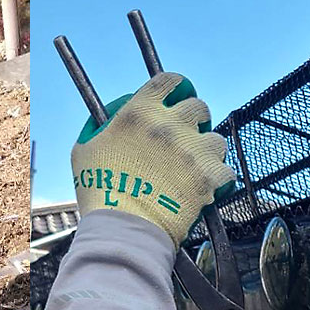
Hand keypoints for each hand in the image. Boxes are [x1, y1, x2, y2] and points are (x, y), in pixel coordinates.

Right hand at [70, 72, 235, 244]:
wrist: (122, 228)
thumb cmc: (99, 192)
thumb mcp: (84, 151)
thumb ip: (98, 128)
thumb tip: (107, 119)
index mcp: (139, 113)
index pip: (169, 81)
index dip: (176, 86)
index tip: (176, 95)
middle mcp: (170, 125)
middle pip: (199, 107)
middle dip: (195, 119)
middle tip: (186, 134)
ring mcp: (192, 150)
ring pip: (215, 139)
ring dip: (207, 150)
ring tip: (194, 165)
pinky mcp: (208, 176)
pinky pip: (225, 170)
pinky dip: (217, 179)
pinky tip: (205, 186)